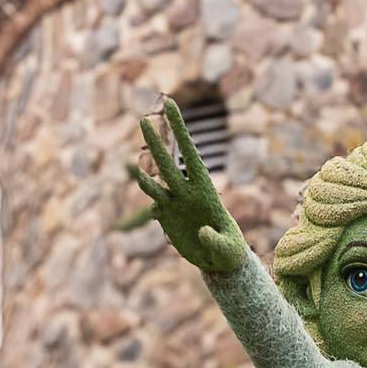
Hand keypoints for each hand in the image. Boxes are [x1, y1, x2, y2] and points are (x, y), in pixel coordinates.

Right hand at [121, 99, 247, 274]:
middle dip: (156, 142)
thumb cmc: (230, 252)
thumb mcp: (228, 248)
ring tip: (136, 167)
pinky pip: (155, 207)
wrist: (219, 262)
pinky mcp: (166, 219)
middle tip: (143, 119)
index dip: (180, 129)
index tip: (171, 105)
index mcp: (205, 188)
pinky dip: (154, 207)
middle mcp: (187, 191)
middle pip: (167, 163)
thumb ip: (216, 240)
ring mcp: (175, 204)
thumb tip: (202, 231)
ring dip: (143, 176)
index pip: (190, 153)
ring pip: (154, 185)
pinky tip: (160, 215)